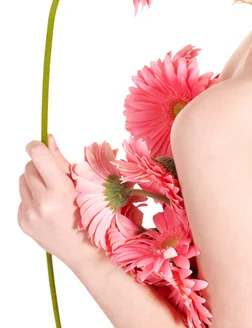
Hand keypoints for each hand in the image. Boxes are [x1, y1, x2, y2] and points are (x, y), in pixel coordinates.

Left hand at [17, 134, 89, 266]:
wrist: (85, 250)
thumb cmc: (92, 213)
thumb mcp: (84, 184)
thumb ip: (62, 161)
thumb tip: (48, 139)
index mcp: (60, 191)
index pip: (39, 157)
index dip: (36, 146)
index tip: (37, 143)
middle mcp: (41, 203)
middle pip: (29, 167)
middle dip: (40, 165)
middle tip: (54, 173)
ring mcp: (30, 214)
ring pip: (23, 180)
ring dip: (35, 179)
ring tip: (52, 190)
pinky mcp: (23, 222)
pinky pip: (22, 197)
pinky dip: (32, 195)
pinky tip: (48, 205)